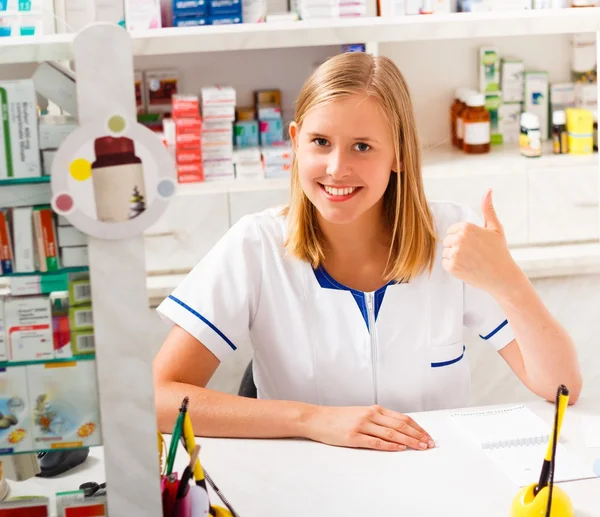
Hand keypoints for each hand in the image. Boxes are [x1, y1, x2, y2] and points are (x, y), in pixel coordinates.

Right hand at [305, 404, 434, 451]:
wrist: (317, 418)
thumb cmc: (338, 418)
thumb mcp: (360, 413)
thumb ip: (377, 419)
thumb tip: (398, 429)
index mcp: (374, 409)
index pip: (402, 418)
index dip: (417, 427)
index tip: (427, 435)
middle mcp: (370, 415)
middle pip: (400, 425)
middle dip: (417, 435)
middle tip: (429, 443)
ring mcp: (362, 425)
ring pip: (391, 433)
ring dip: (408, 441)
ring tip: (420, 447)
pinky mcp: (354, 436)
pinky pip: (376, 442)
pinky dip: (390, 445)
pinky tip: (399, 448)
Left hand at [442, 189, 517, 295]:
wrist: (502, 276)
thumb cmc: (499, 251)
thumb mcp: (495, 228)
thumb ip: (488, 209)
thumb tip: (488, 190)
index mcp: (466, 227)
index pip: (451, 231)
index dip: (462, 239)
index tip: (474, 245)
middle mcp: (459, 239)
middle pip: (447, 242)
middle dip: (457, 247)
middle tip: (474, 254)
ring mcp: (455, 254)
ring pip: (445, 253)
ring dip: (455, 258)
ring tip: (471, 261)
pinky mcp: (452, 267)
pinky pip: (445, 264)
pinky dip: (454, 267)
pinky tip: (467, 268)